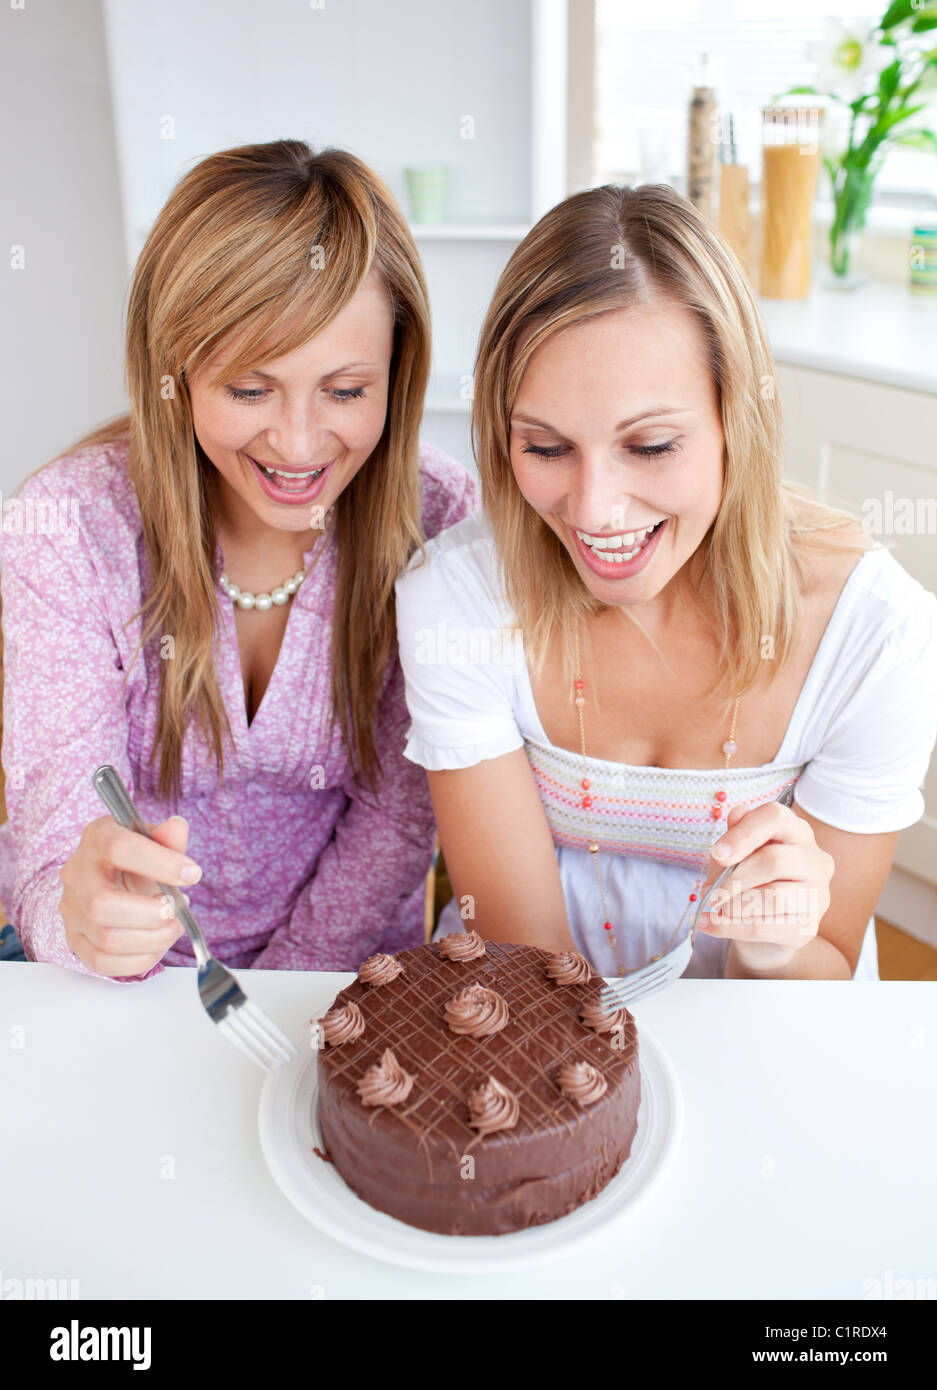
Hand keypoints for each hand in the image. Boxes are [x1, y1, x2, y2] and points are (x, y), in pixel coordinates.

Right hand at [59, 814, 201, 976]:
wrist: (108, 877)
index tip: (192, 874)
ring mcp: (71, 910)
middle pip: (102, 905)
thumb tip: (177, 828)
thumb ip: (167, 838)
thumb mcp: (152, 840)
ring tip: (173, 926)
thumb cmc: (134, 859)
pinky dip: (139, 960)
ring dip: (153, 939)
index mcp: (97, 839)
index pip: (120, 849)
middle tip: (176, 909)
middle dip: (152, 914)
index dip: (161, 864)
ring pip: (107, 939)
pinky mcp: (75, 939)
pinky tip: (156, 945)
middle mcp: (77, 874)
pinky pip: (102, 962)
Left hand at [695, 799, 834, 968]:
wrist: (763, 930)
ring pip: (773, 896)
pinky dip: (730, 926)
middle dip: (734, 878)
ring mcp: (817, 895)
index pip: (775, 817)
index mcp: (796, 832)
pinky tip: (709, 923)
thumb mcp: (736, 854)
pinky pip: (764, 926)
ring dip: (733, 904)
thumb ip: (736, 834)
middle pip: (774, 860)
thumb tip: (736, 815)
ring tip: (714, 907)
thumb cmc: (749, 882)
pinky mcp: (808, 927)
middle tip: (711, 891)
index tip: (717, 854)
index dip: (743, 834)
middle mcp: (815, 860)